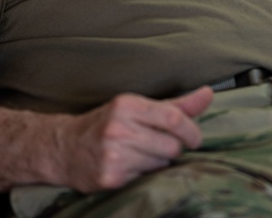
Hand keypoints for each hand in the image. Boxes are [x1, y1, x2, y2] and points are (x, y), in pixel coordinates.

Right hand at [59, 86, 213, 191]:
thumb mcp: (137, 108)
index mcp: (127, 105)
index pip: (174, 117)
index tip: (196, 138)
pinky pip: (145, 178)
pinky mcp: (110, 177)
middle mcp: (119, 128)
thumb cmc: (107, 125)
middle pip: (171, 145)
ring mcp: (113, 154)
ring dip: (158, 161)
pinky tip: (129, 166)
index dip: (191, 130)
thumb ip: (176, 104)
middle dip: (172, 148)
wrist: (63, 148)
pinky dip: (143, 174)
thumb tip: (209, 93)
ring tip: (140, 154)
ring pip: (161, 163)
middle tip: (158, 146)